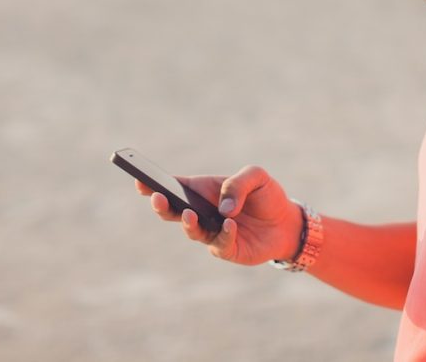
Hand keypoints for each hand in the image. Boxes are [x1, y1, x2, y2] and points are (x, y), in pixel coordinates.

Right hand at [135, 165, 302, 265]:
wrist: (287, 221)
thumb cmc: (265, 195)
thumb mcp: (256, 177)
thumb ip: (238, 184)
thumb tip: (223, 208)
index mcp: (201, 190)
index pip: (172, 186)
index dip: (152, 183)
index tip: (139, 178)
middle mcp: (200, 212)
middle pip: (172, 211)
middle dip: (161, 205)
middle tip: (157, 197)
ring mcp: (210, 232)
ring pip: (191, 230)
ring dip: (189, 223)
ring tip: (190, 214)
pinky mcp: (226, 249)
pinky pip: (220, 243)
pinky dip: (224, 234)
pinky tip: (230, 225)